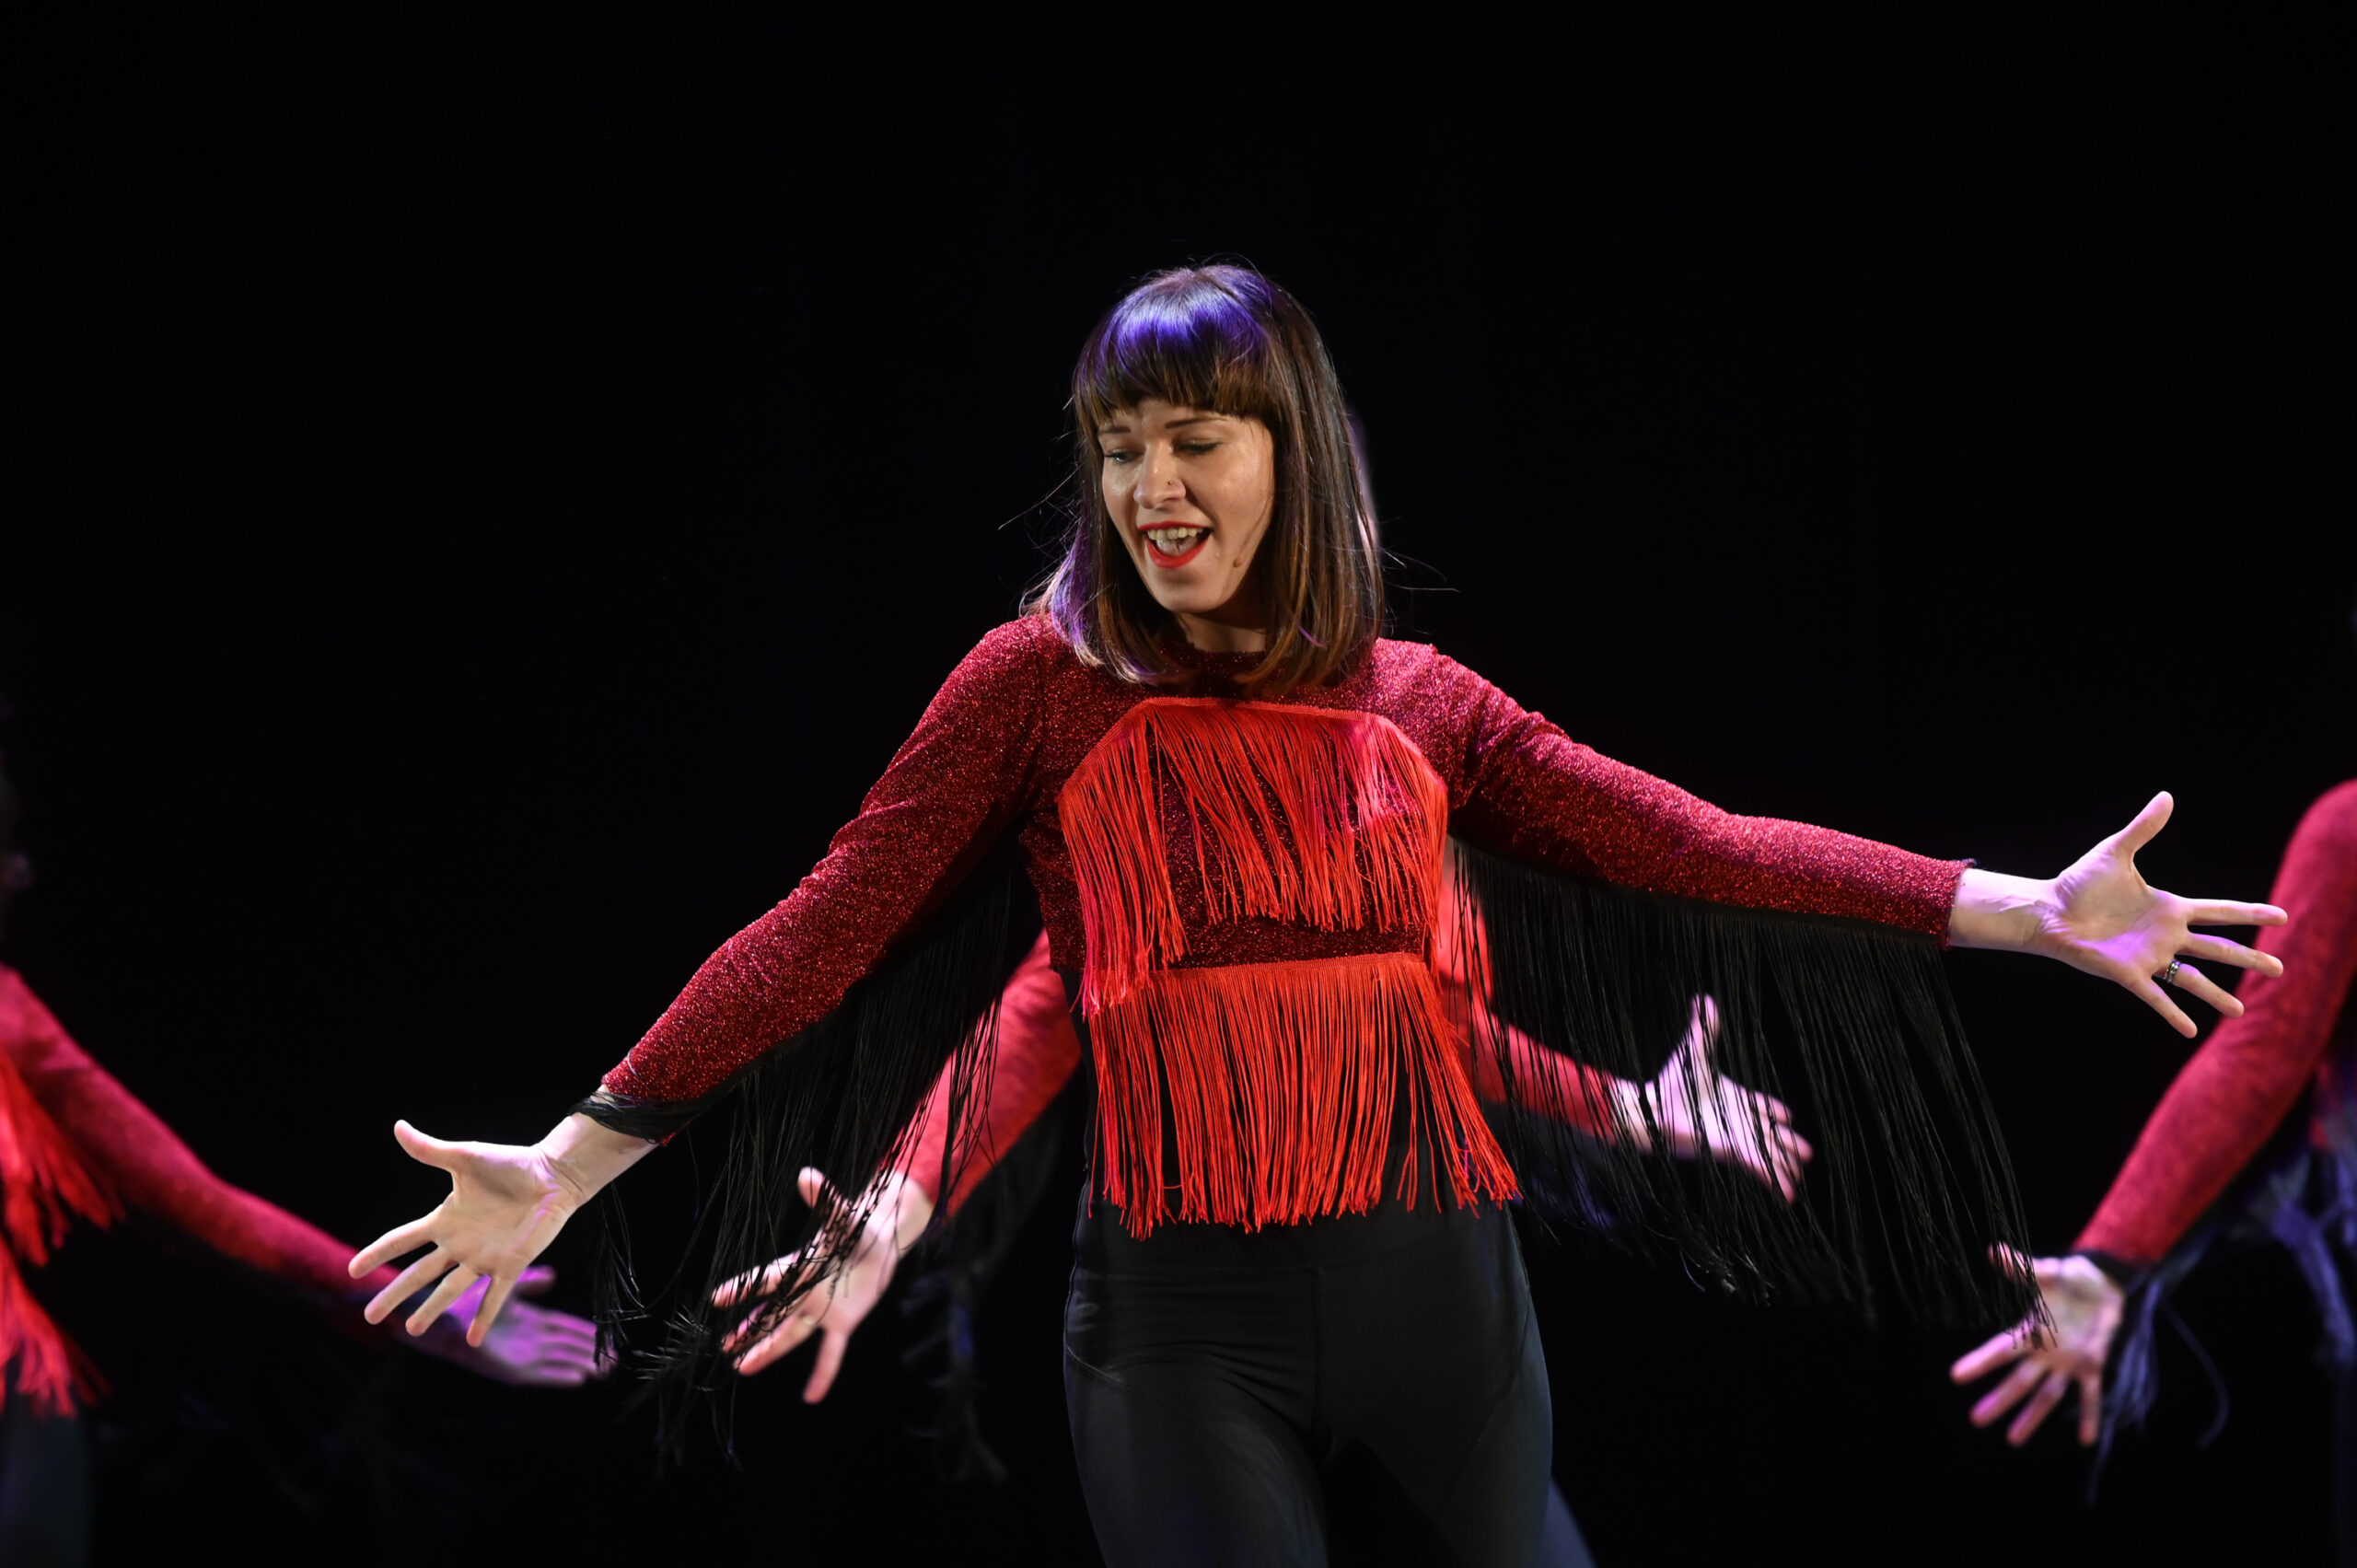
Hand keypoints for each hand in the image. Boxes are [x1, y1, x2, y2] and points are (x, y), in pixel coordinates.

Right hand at [350, 1114, 649, 1345]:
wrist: (551, 1175)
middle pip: (419, 1273)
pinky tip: (473, 1341)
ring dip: (432, 1309)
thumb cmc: (509, 1165)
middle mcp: (460, 1243)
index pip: (402, 1240)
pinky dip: (484, 1317)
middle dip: (394, 1293)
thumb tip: (398, 1126)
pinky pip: (496, 1296)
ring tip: (412, 1330)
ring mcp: (484, 1257)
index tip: (352, 1270)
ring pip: (451, 1289)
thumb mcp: (465, 1158)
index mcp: (445, 1219)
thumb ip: (431, 1150)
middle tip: (369, 1315)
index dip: (377, 1253)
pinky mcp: (511, 1264)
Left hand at [411, 1265, 606, 1385]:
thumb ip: (528, 1281)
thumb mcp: (505, 1286)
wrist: (443, 1320)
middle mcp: (527, 1339)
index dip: (583, 1332)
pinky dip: (558, 1376)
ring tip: (604, 1370)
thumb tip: (553, 1275)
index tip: (604, 1335)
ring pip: (558, 1360)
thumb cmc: (467, 1302)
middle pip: (566, 1346)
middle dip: (589, 1351)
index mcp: (528, 1320)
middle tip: (616, 1358)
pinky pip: (540, 1374)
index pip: (563, 1327)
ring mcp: (519, 1354)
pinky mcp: (509, 1368)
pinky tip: (578, 1379)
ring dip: (580, 1365)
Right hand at [713, 1167, 933, 1401]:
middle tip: (724, 1348)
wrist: (883, 1242)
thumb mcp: (843, 1216)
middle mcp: (806, 1292)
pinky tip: (812, 1397)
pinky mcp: (843, 1323)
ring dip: (769, 1351)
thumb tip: (807, 1175)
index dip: (743, 1290)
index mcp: (801, 1267)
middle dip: (749, 1332)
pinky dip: (823, 1374)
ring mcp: (822, 1310)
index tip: (716, 1298)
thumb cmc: (858, 1227)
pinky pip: (831, 1353)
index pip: (768, 1280)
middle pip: (772, 1315)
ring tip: (743, 1368)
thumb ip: (825, 1201)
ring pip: (791, 1335)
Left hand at [1626, 996, 1814, 1200]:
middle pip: (1771, 1134)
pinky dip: (1775, 1180)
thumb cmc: (1669, 1085)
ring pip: (1769, 1154)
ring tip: (1799, 1179)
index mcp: (1733, 1099)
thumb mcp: (1694, 1053)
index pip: (1760, 1106)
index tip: (1789, 1116)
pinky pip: (1760, 1167)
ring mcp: (1736, 1138)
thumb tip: (1703, 997)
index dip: (1775, 1112)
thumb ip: (1703, 1029)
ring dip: (1785, 1166)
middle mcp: (1737, 1121)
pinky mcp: (1730, 1152)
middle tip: (1807, 1154)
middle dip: (1790, 1144)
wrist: (1650, 1108)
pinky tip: (1788, 1196)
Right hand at [1949, 1250, 2125, 1445]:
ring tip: (2012, 1440)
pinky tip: (2085, 1440)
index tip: (1955, 1376)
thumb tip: (1994, 1250)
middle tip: (1976, 1420)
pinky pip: (2089, 1395)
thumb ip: (2022, 1266)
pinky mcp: (2091, 1366)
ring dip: (2032, 1418)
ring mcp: (2067, 1363)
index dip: (1979, 1363)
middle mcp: (2045, 1353)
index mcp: (2031, 1332)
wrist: (2104, 1284)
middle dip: (1998, 1401)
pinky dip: (2089, 1416)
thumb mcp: (2048, 1271)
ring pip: (2047, 1396)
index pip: (2000, 1351)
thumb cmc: (2072, 1276)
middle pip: (2018, 1382)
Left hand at [1950, 792, 2287, 1036]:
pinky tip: (2191, 1031)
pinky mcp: (2128, 974)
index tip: (2281, 917)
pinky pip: (2156, 997)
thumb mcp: (2115, 852)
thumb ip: (2143, 829)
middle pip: (2217, 949)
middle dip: (2249, 958)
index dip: (2250, 914)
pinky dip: (2173, 1014)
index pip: (2219, 911)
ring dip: (2217, 995)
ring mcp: (2149, 956)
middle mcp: (2165, 935)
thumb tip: (2166, 797)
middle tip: (2280, 970)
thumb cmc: (2079, 883)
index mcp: (2169, 908)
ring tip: (2240, 1010)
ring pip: (2192, 978)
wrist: (2048, 910)